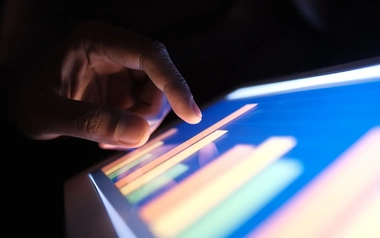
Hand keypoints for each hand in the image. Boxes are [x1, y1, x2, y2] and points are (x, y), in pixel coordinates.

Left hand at [8, 20, 201, 148]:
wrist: (23, 105)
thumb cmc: (28, 101)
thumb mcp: (48, 113)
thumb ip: (90, 122)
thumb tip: (140, 135)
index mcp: (98, 41)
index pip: (150, 56)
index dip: (174, 84)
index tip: (191, 115)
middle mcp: (115, 50)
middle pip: (158, 78)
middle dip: (150, 113)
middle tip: (127, 138)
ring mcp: (121, 69)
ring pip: (156, 95)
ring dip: (142, 123)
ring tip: (110, 139)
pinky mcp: (123, 87)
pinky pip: (145, 107)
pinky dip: (135, 127)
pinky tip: (110, 136)